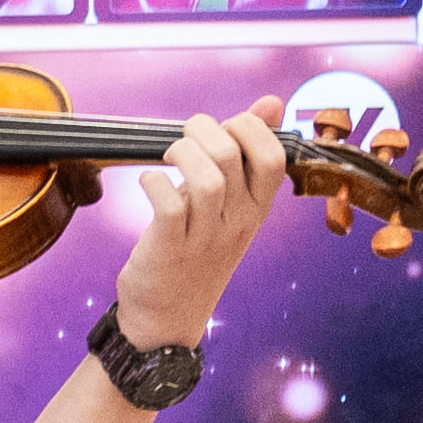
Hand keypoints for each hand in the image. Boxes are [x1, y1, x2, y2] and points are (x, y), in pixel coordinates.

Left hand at [108, 102, 290, 351]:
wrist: (166, 320)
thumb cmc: (195, 251)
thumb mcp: (230, 204)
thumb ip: (246, 154)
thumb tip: (270, 102)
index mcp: (258, 207)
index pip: (274, 154)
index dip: (247, 127)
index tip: (222, 130)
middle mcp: (238, 221)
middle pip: (234, 155)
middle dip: (205, 130)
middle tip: (186, 139)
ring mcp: (205, 236)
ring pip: (206, 177)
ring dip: (180, 152)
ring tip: (168, 158)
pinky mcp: (169, 248)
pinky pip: (167, 203)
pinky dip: (153, 182)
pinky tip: (148, 183)